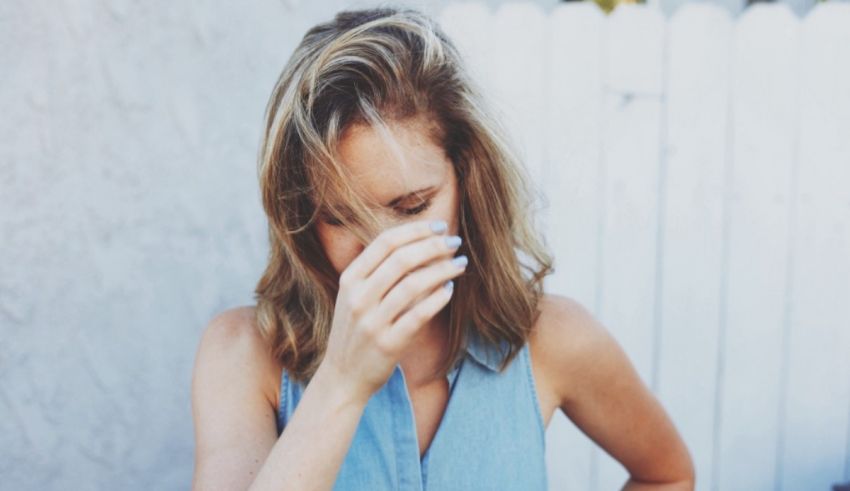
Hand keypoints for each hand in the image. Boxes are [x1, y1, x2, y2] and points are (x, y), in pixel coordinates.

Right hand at [319, 220, 466, 402]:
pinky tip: (450, 290)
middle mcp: (358, 298)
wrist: (342, 377)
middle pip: (401, 259)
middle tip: (455, 242)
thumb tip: (417, 241)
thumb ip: (376, 271)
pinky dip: (437, 299)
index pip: (385, 243)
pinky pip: (418, 315)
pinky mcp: (388, 344)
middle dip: (433, 246)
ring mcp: (372, 322)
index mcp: (350, 279)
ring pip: (413, 285)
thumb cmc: (356, 332)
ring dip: (442, 270)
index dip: (415, 231)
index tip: (439, 227)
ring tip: (460, 265)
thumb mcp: (354, 297)